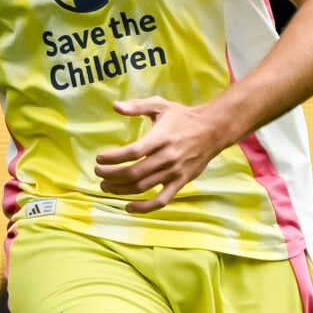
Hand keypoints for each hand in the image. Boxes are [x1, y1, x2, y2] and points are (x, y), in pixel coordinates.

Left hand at [94, 97, 229, 211]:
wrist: (213, 130)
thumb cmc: (183, 117)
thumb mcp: (160, 105)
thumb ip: (137, 106)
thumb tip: (115, 106)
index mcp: (161, 137)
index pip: (132, 152)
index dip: (113, 159)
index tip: (99, 159)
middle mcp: (167, 157)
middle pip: (134, 173)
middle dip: (111, 176)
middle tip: (99, 174)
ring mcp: (174, 172)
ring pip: (143, 187)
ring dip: (120, 190)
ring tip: (106, 186)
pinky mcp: (180, 182)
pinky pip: (161, 200)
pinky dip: (144, 207)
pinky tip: (128, 207)